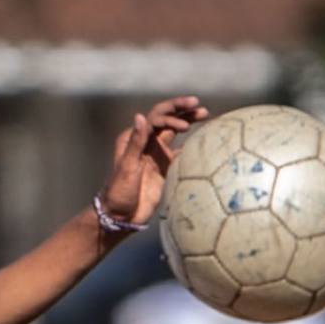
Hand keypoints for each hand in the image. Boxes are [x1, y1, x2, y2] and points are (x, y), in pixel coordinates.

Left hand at [98, 96, 209, 228]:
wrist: (120, 216)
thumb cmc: (119, 192)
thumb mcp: (127, 166)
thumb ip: (136, 142)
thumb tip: (141, 116)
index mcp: (134, 138)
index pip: (156, 117)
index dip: (172, 113)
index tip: (187, 124)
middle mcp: (145, 142)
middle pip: (167, 120)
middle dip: (183, 111)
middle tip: (201, 107)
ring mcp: (155, 154)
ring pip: (174, 132)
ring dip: (187, 122)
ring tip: (205, 114)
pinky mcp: (163, 167)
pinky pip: (178, 151)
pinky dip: (190, 143)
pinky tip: (202, 138)